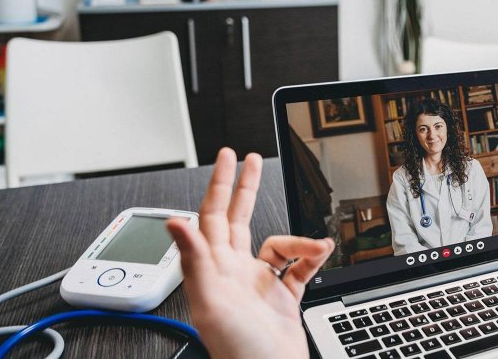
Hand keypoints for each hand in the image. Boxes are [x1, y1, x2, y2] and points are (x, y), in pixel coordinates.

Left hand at [166, 148, 334, 358]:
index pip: (213, 215)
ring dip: (298, 240)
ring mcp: (259, 284)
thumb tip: (176, 223)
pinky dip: (312, 257)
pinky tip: (321, 254)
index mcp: (214, 269)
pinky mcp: (283, 297)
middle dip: (245, 188)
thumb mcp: (210, 303)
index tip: (226, 157)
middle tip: (251, 160)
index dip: (219, 184)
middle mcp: (234, 272)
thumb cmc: (238, 350)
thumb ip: (194, 260)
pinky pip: (300, 267)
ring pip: (277, 243)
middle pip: (238, 219)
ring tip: (314, 246)